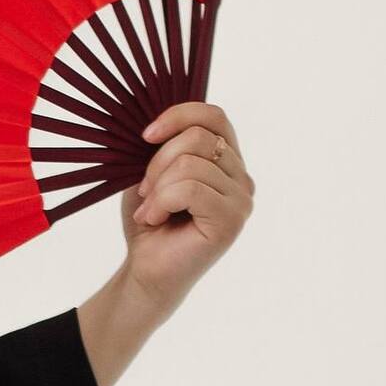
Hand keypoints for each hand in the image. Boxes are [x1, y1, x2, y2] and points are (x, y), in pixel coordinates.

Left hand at [120, 102, 254, 319]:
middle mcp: (241, 178)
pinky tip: (154, 220)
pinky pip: (190, 189)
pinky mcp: (231, 221)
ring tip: (149, 211)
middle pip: (198, 137)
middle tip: (144, 190)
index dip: (178, 115)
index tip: (145, 136)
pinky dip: (161, 202)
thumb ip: (164, 144)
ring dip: (157, 187)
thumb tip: (156, 120)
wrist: (145, 270)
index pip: (213, 116)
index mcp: (226, 161)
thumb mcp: (151, 172)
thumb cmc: (149, 221)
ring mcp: (240, 200)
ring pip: (190, 163)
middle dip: (158, 161)